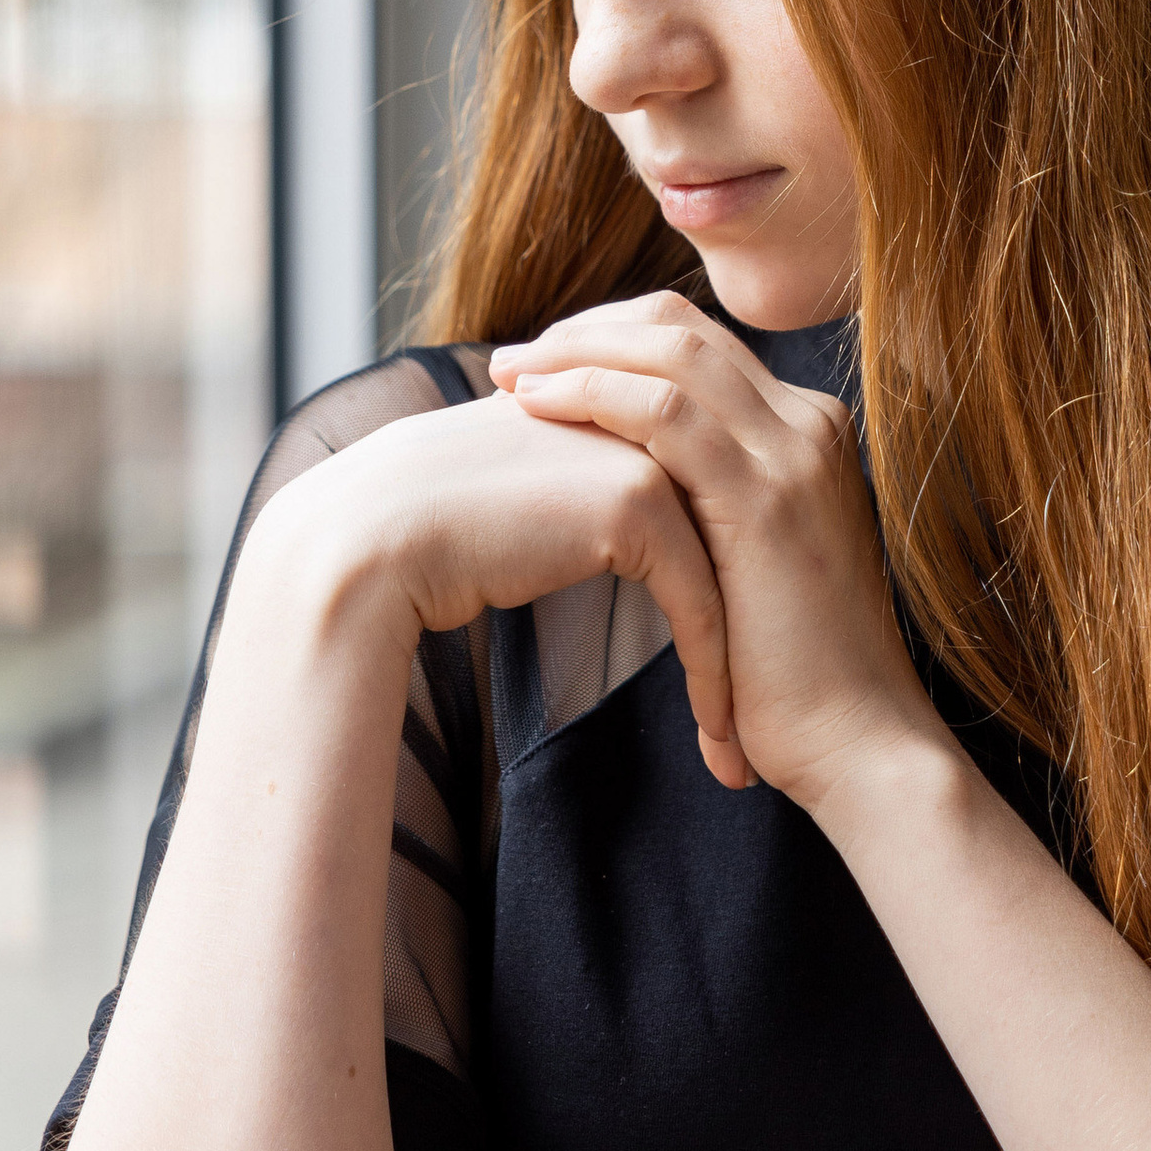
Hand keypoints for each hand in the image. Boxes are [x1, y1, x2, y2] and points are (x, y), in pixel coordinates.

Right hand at [252, 378, 750, 786]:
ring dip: (747, 666)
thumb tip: (613, 535)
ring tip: (747, 748)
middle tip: (775, 717)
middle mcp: (647, 414)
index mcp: (627, 403)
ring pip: (732, 570)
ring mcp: (647, 450)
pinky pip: (700, 601)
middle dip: (760, 629)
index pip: (716, 497)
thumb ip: (583, 491)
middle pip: (740, 529)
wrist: (374, 535)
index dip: (736, 583)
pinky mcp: (635, 501)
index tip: (748, 666)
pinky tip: (719, 740)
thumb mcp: (532, 497)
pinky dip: (714, 676)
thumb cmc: (438, 530)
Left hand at [490, 294, 948, 822]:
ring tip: (509, 376)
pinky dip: (592, 394)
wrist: (861, 743)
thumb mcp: (757, 568)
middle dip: (587, 331)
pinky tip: (539, 409)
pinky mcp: (764, 499)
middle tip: (513, 359)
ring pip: (672, 351)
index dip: (616, 339)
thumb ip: (715, 512)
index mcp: (809, 434)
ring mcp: (793, 455)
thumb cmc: (799, 678)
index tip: (547, 366)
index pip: (702, 343)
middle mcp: (809, 426)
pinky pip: (665, 413)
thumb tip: (634, 494)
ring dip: (577, 352)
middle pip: (683, 327)